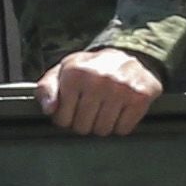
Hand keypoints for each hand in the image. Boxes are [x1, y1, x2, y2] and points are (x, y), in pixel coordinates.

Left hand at [37, 48, 165, 136]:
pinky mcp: (139, 97)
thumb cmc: (91, 68)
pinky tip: (119, 110)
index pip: (63, 119)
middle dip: (85, 123)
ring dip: (103, 125)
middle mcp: (98, 80)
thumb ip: (46, 88)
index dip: (66, 118)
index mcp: (74, 73)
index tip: (73, 108)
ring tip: (104, 109)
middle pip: (83, 127)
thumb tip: (48, 109)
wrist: (128, 55)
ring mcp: (120, 88)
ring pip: (103, 130)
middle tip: (91, 109)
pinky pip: (123, 129)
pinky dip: (121, 125)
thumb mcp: (63, 71)